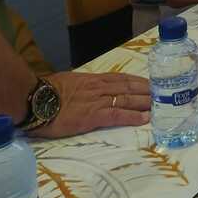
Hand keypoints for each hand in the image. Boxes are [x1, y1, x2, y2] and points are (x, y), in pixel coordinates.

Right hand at [33, 71, 149, 138]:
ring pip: (128, 99)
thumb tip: (87, 89)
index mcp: (94, 80)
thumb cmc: (46, 92)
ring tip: (159, 105)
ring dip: (146, 103)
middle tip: (163, 95)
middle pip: (130, 88)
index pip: (122, 79)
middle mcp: (100, 88)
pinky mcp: (93, 116)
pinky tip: (145, 118)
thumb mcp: (69, 82)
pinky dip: (133, 116)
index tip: (151, 84)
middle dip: (147, 92)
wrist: (34, 99)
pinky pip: (118, 115)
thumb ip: (82, 85)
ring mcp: (98, 101)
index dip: (139, 82)